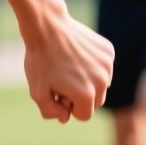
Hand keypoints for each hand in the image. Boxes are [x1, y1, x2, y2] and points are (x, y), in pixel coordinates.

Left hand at [21, 6, 113, 123]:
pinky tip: (77, 55)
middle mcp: (103, 81)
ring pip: (102, 84)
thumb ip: (50, 111)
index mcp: (86, 94)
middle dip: (81, 96)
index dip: (68, 108)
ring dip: (88, 81)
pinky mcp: (108, 51)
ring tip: (69, 67)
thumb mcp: (37, 91)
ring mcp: (108, 65)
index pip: (83, 115)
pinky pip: (104, 67)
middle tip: (62, 80)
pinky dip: (93, 65)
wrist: (47, 26)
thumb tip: (65, 117)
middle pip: (96, 102)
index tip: (58, 94)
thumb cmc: (40, 60)